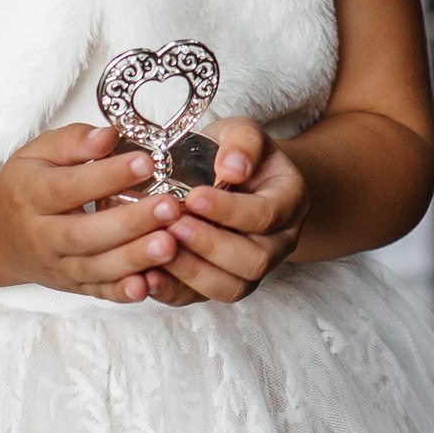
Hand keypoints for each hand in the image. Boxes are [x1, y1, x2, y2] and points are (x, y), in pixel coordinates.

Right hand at [0, 124, 183, 301]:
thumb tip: (108, 135)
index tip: (146, 162)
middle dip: (129, 223)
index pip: (69, 187)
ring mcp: (57, 265)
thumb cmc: (27, 185)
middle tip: (169, 207)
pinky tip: (150, 284)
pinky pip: (98, 293)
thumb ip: (74, 141)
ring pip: (95, 268)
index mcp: (30, 195)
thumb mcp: (38, 152)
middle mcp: (41, 235)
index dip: (107, 176)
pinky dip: (123, 293)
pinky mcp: (73, 286)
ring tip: (170, 244)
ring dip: (134, 259)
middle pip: (84, 234)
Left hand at [146, 118, 306, 304]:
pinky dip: (172, 291)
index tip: (193, 196)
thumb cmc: (234, 154)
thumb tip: (232, 168)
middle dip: (210, 246)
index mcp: (288, 202)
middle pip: (254, 261)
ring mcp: (251, 269)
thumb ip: (241, 142)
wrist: (232, 178)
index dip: (229, 210)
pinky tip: (144, 275)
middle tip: (173, 225)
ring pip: (231, 288)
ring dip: (191, 272)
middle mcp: (277, 243)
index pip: (265, 215)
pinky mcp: (219, 284)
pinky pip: (200, 299)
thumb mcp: (241, 133)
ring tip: (157, 248)